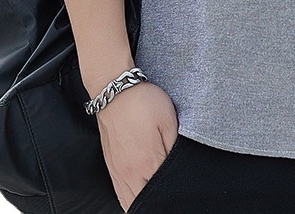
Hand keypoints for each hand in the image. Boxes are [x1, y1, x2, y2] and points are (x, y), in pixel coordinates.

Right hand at [95, 80, 179, 211]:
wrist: (115, 92)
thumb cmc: (144, 103)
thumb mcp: (169, 121)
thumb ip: (174, 149)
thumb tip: (179, 170)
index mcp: (148, 163)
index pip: (164, 190)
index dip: (175, 191)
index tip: (183, 190)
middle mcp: (130, 174)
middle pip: (146, 202)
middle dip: (160, 201)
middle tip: (172, 197)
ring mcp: (118, 172)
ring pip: (130, 203)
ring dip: (144, 203)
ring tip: (158, 198)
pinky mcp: (111, 167)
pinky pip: (120, 194)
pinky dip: (130, 200)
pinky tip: (140, 195)